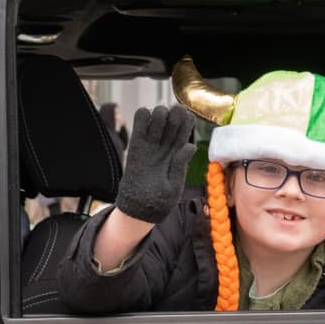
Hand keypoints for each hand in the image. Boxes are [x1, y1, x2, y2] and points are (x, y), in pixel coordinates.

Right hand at [113, 104, 195, 224]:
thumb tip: (189, 145)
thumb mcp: (174, 187)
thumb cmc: (158, 202)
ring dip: (159, 113)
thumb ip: (180, 166)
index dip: (187, 120)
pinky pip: (139, 124)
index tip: (186, 116)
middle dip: (174, 113)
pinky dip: (142, 116)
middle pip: (172, 120)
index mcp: (178, 154)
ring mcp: (150, 145)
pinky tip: (145, 117)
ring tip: (159, 119)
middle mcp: (165, 147)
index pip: (185, 130)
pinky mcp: (135, 146)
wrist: (138, 210)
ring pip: (156, 118)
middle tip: (174, 115)